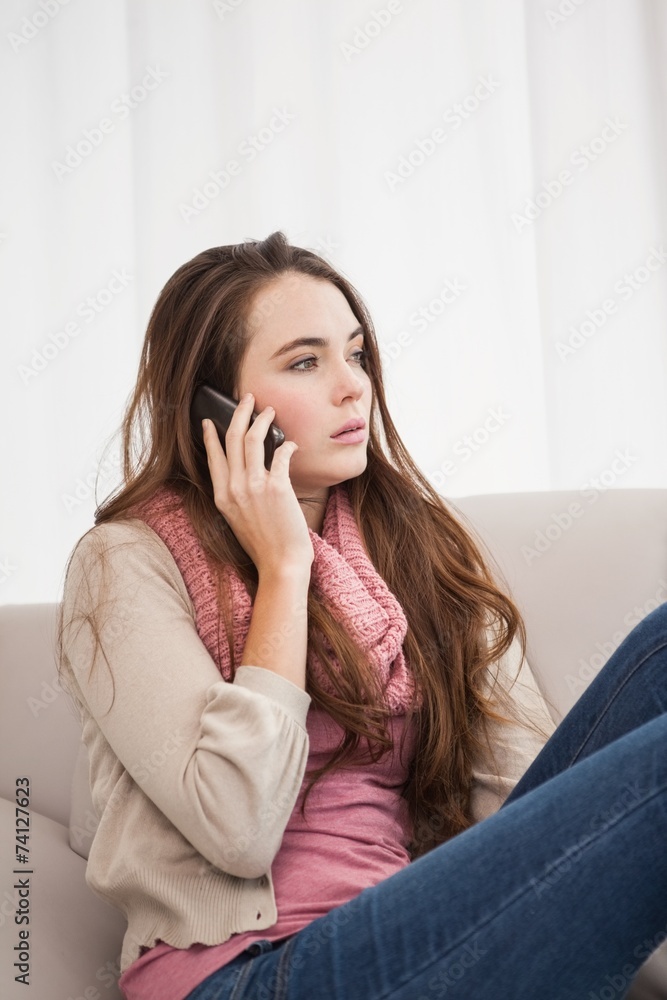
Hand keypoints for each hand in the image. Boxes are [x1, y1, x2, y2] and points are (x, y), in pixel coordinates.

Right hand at [202, 393, 313, 576]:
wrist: (281, 564)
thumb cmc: (265, 546)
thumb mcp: (238, 519)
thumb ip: (237, 496)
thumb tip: (246, 473)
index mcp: (221, 496)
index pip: (213, 456)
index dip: (212, 435)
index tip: (211, 421)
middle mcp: (233, 488)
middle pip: (232, 439)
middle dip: (240, 413)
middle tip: (247, 400)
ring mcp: (253, 486)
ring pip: (253, 439)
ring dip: (262, 420)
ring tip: (270, 411)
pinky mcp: (276, 487)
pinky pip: (280, 454)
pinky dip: (287, 445)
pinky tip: (292, 444)